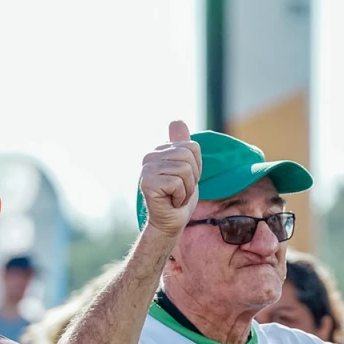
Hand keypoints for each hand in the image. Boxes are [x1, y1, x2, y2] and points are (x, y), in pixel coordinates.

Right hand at [140, 120, 201, 237]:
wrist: (170, 223)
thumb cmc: (179, 197)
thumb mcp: (187, 168)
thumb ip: (182, 145)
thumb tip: (176, 120)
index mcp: (159, 151)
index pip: (192, 147)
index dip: (196, 167)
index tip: (185, 180)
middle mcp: (150, 156)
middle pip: (188, 156)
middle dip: (192, 178)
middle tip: (180, 190)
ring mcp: (146, 169)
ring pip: (184, 170)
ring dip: (186, 189)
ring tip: (176, 196)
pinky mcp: (147, 183)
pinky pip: (176, 183)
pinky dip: (180, 197)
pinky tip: (171, 202)